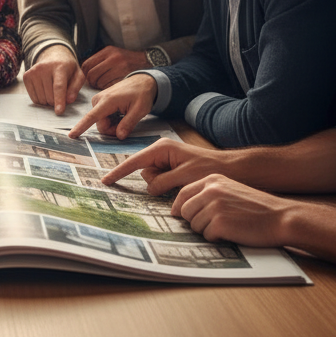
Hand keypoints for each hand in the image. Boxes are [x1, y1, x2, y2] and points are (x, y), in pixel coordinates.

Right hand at [23, 45, 85, 115]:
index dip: (59, 100)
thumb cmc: (67, 69)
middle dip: (56, 102)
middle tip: (60, 94)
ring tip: (52, 90)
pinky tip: (44, 90)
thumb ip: (76, 88)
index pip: (58, 86)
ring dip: (48, 101)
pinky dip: (40, 99)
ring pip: (41, 99)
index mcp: (60, 67)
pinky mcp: (26, 76)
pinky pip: (33, 98)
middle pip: (50, 96)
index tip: (59, 112)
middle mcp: (44, 68)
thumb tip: (68, 100)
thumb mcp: (78, 75)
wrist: (52, 56)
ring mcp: (33, 71)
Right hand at [68, 73, 156, 138]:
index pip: (92, 117)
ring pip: (101, 122)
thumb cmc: (142, 94)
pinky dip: (111, 120)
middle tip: (127, 124)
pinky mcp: (99, 101)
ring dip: (113, 125)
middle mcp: (98, 100)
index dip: (81, 127)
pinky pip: (102, 118)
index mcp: (108, 101)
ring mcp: (98, 100)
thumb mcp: (140, 110)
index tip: (71, 135)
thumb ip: (128, 124)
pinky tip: (120, 113)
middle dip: (112, 129)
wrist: (141, 81)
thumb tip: (119, 136)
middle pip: (100, 125)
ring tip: (125, 116)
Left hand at [81, 45, 147, 88]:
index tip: (90, 78)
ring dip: (100, 86)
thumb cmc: (127, 61)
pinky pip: (110, 87)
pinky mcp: (125, 77)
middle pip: (91, 74)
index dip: (85, 74)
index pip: (87, 64)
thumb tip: (84, 71)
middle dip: (92, 82)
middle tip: (96, 84)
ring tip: (104, 86)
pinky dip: (108, 89)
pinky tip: (112, 88)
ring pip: (100, 82)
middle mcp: (113, 58)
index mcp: (108, 51)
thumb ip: (100, 60)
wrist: (148, 62)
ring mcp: (120, 68)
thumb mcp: (114, 54)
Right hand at [101, 137, 227, 192]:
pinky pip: (161, 180)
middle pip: (144, 172)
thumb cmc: (208, 168)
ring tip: (183, 181)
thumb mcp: (184, 176)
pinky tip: (182, 183)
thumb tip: (149, 187)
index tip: (105, 181)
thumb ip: (163, 182)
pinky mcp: (171, 168)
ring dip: (163, 185)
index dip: (119, 172)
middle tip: (176, 181)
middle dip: (154, 181)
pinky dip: (167, 186)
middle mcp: (161, 152)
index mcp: (161, 148)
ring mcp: (166, 160)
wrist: (229, 168)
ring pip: (152, 179)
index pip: (135, 162)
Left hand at [172, 175, 291, 246]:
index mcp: (212, 180)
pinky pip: (206, 235)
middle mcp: (210, 190)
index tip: (179, 216)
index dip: (179, 207)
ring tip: (226, 228)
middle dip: (194, 221)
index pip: (183, 193)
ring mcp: (214, 206)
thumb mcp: (230, 190)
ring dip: (206, 230)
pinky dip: (216, 238)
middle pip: (185, 210)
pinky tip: (231, 233)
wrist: (281, 217)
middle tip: (211, 225)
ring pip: (194, 225)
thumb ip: (209, 194)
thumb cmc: (257, 207)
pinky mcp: (220, 223)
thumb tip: (184, 208)